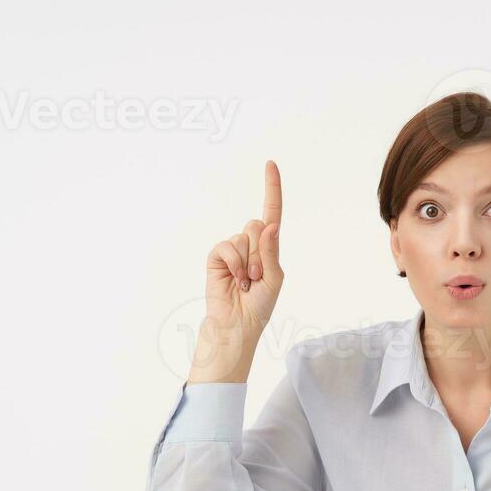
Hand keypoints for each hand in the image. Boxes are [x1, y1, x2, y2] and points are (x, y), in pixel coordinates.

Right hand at [186, 160, 284, 382]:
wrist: (236, 327)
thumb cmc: (259, 306)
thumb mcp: (273, 279)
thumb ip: (271, 252)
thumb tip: (268, 224)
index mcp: (269, 248)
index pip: (272, 213)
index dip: (271, 188)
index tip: (270, 163)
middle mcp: (251, 245)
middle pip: (257, 224)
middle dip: (261, 252)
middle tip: (257, 278)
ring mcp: (233, 250)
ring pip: (243, 236)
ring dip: (248, 263)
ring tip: (246, 283)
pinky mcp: (216, 257)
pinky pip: (227, 246)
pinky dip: (234, 264)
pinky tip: (234, 282)